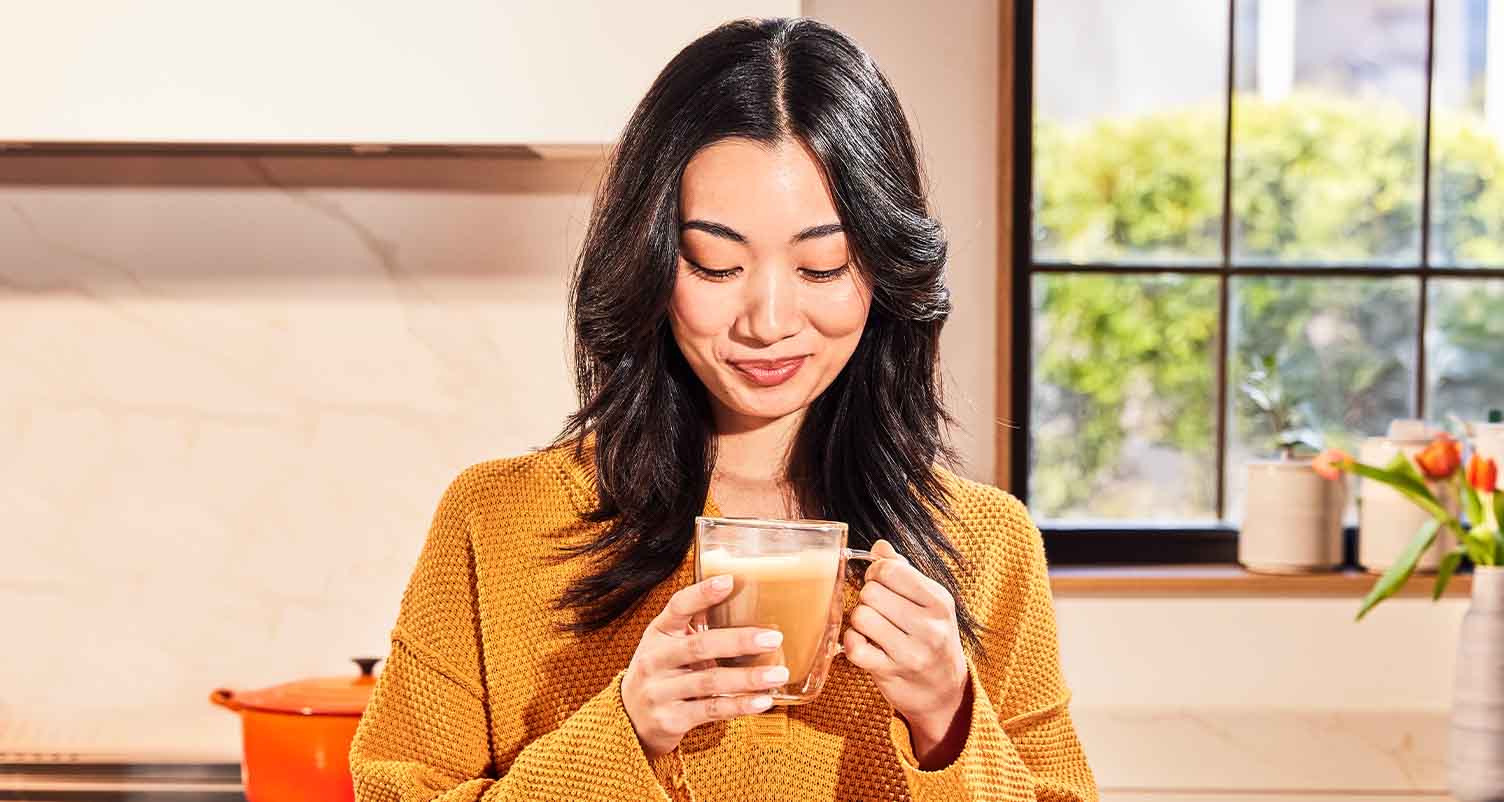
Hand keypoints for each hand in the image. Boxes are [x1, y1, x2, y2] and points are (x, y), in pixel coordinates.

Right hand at [621, 574, 788, 758]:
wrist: (631, 719)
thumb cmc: (662, 672)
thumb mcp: (668, 644)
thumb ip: (696, 626)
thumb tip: (743, 597)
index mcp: (658, 633)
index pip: (678, 607)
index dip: (702, 593)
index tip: (729, 580)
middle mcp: (655, 660)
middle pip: (699, 645)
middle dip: (739, 641)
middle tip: (773, 638)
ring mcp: (660, 691)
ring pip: (709, 681)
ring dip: (748, 678)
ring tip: (778, 674)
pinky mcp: (671, 719)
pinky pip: (711, 710)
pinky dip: (739, 705)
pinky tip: (763, 701)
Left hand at [843, 539, 971, 767]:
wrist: (944, 692)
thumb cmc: (932, 639)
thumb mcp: (930, 603)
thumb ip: (905, 571)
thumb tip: (879, 546)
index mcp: (939, 602)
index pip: (891, 569)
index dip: (876, 573)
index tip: (880, 583)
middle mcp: (929, 627)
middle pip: (871, 592)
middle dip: (866, 597)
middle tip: (876, 608)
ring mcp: (911, 653)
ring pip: (861, 617)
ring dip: (859, 620)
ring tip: (871, 627)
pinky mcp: (891, 673)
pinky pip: (855, 648)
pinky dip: (852, 642)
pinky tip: (862, 643)